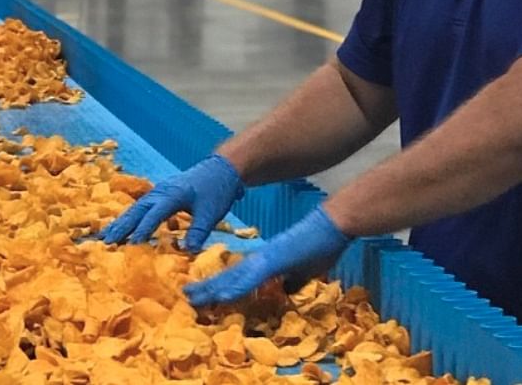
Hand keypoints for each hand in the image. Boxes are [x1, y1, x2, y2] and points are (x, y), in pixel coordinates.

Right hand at [101, 154, 244, 252]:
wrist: (221, 169)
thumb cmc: (216, 191)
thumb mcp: (211, 213)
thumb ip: (199, 232)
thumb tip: (188, 252)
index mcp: (174, 194)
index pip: (155, 213)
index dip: (144, 229)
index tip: (132, 244)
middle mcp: (162, 192)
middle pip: (138, 210)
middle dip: (122, 226)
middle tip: (107, 243)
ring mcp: (158, 192)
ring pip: (135, 208)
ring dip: (121, 223)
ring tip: (104, 239)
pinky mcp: (159, 195)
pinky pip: (140, 208)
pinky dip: (128, 219)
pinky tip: (119, 230)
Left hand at [185, 206, 350, 306]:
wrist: (334, 224)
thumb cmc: (323, 245)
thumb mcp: (308, 270)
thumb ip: (294, 280)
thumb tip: (286, 290)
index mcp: (268, 262)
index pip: (240, 277)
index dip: (222, 287)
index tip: (207, 298)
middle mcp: (262, 259)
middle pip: (230, 276)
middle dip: (209, 288)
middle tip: (187, 297)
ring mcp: (267, 258)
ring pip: (234, 277)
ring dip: (214, 289)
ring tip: (193, 297)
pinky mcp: (275, 259)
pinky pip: (252, 277)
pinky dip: (236, 287)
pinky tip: (222, 296)